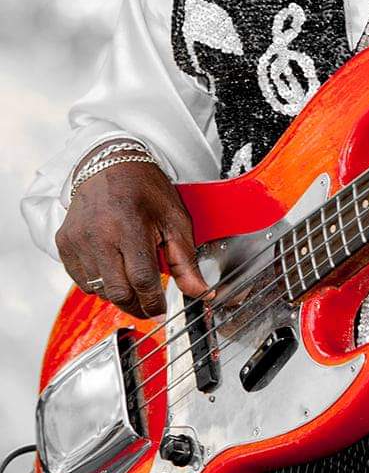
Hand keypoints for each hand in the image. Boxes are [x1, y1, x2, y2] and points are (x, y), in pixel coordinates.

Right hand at [55, 153, 210, 317]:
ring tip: (131, 275)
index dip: (154, 302)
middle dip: (137, 305)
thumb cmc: (144, 188)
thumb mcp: (174, 220)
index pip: (142, 281)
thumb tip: (200, 292)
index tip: (162, 308)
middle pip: (119, 293)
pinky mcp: (64, 244)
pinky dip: (99, 283)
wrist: (109, 164)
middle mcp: (100, 236)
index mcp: (130, 227)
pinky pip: (81, 281)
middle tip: (149, 301)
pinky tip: (112, 267)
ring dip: (119, 293)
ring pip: (99, 291)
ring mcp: (78, 241)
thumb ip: (186, 261)